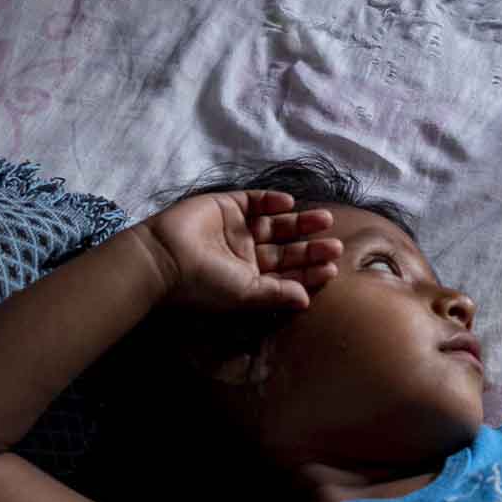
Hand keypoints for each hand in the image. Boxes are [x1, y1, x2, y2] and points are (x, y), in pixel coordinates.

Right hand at [138, 191, 342, 310]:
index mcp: (250, 278)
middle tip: (337, 245)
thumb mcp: (246, 294)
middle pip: (287, 249)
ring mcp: (237, 229)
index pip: (287, 274)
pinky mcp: (227, 206)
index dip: (309, 272)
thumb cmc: (205, 283)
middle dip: (311, 247)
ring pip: (277, 224)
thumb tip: (307, 300)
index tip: (333, 269)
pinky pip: (255, 201)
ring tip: (325, 220)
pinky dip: (273, 201)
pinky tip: (290, 204)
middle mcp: (246, 254)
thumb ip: (277, 295)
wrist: (165, 257)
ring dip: (300, 222)